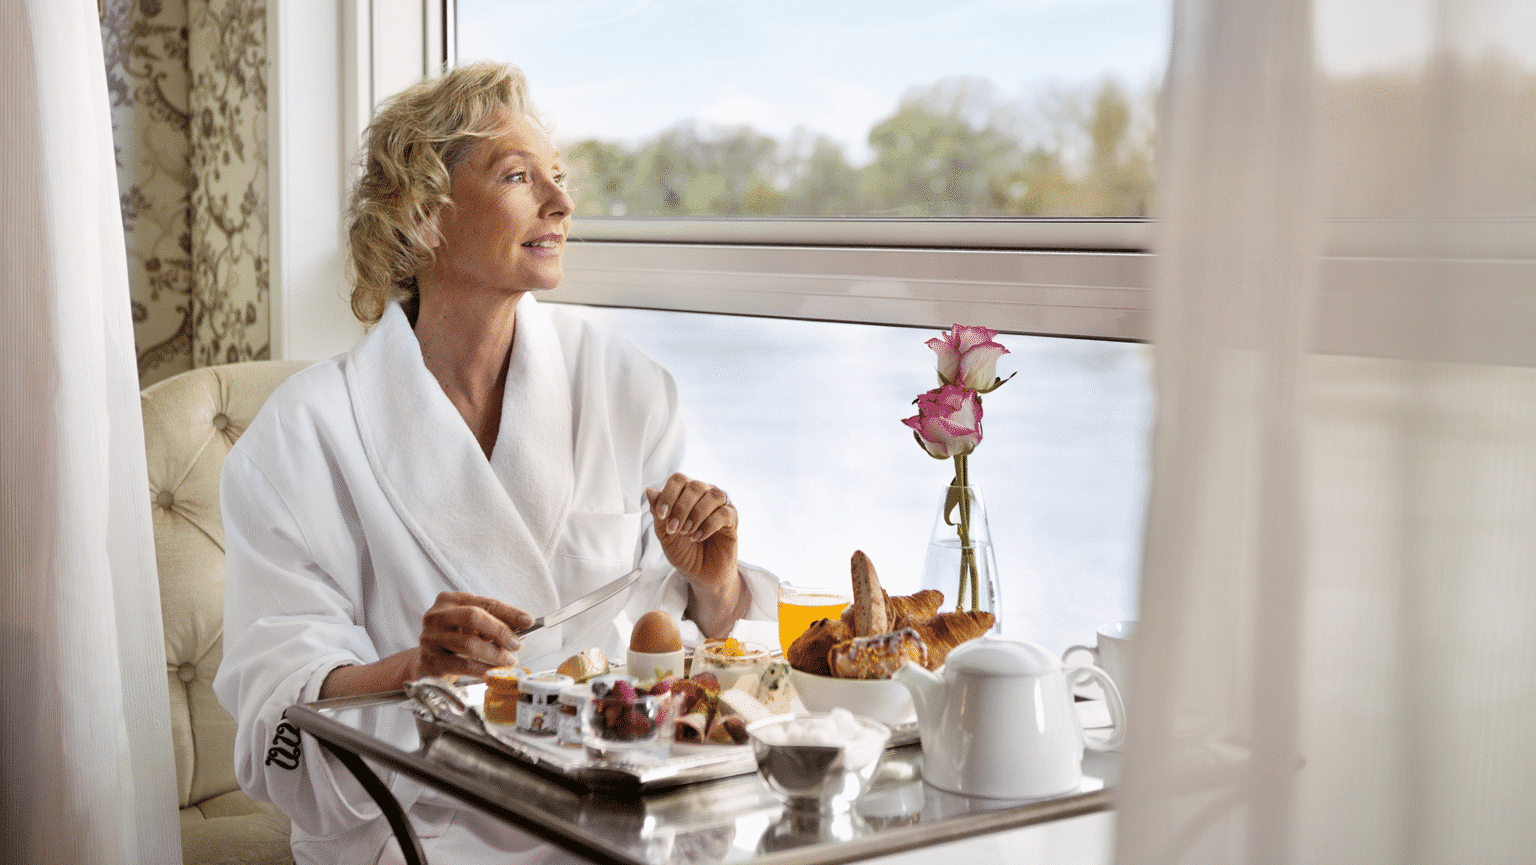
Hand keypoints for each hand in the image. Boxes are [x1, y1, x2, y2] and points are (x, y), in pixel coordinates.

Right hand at [319, 592, 533, 698]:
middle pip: (473, 617)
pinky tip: (493, 672)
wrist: (428, 662)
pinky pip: (461, 664)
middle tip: (516, 645)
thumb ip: (496, 621)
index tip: (528, 622)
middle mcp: (436, 616)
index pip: (484, 603)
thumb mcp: (474, 626)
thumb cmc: (455, 640)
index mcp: (449, 600)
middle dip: (500, 631)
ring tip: (508, 660)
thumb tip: (524, 623)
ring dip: (493, 654)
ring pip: (468, 643)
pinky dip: (481, 669)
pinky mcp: (429, 659)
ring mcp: (430, 638)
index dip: (509, 612)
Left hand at [646, 473, 745, 636]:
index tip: (661, 515)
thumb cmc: (684, 552)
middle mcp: (705, 495)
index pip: (678, 480)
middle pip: (695, 486)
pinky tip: (698, 536)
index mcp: (687, 494)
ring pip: (713, 495)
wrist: (700, 575)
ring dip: (696, 514)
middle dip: (681, 508)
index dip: (668, 494)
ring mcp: (720, 506)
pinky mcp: (733, 521)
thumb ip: (658, 513)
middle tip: (674, 529)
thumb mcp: (665, 534)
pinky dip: (709, 525)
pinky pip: (724, 513)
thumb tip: (650, 490)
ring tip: (687, 533)